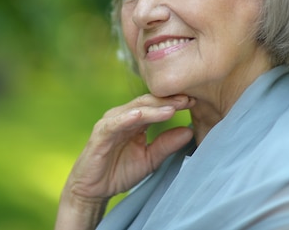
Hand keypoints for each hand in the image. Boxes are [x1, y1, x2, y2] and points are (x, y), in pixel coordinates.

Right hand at [55, 94, 193, 228]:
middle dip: (168, 101)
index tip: (195, 101)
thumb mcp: (150, 159)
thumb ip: (166, 144)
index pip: (156, 106)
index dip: (174, 103)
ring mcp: (110, 123)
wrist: (92, 190)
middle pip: (147, 103)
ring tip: (172, 107)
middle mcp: (122, 117)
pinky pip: (114, 123)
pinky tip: (140, 115)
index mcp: (135, 120)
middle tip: (188, 99)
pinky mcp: (100, 134)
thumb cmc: (119, 172)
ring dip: (153, 108)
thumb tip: (189, 131)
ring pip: (134, 110)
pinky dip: (127, 118)